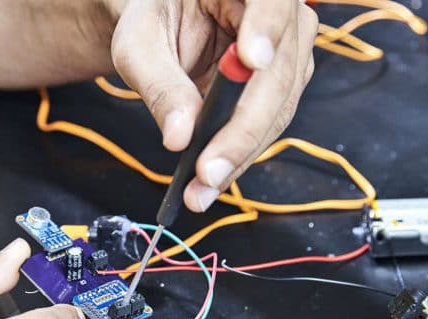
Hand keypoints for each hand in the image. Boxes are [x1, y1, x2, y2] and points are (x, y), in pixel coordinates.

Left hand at [111, 0, 318, 211]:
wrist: (163, 23)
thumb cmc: (152, 19)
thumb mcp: (139, 44)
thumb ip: (160, 84)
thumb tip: (180, 136)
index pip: (271, 0)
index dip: (266, 29)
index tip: (249, 61)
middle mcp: (282, 14)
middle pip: (279, 74)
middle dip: (242, 131)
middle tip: (208, 170)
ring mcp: (288, 52)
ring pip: (276, 111)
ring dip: (239, 155)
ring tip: (200, 190)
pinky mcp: (282, 86)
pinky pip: (266, 126)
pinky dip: (237, 156)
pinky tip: (209, 182)